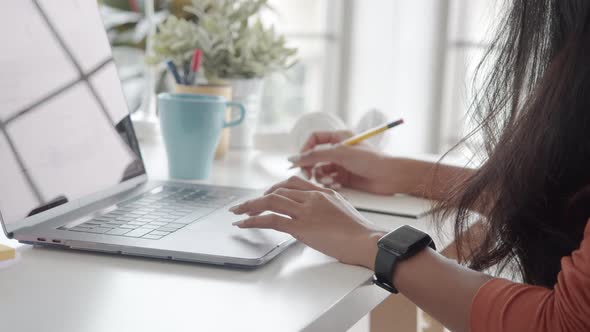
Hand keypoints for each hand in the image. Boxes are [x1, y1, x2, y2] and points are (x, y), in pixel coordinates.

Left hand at [230, 176, 385, 268]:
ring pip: (270, 201)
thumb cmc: (359, 232)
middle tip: (247, 205)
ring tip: (237, 212)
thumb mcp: (343, 211)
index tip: (266, 194)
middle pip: (278, 190)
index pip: (293, 182)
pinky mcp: (301, 226)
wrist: (366, 240)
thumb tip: (318, 216)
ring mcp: (306, 210)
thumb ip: (327, 208)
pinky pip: (271, 219)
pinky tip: (244, 224)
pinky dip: (253, 221)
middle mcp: (312, 197)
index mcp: (322, 192)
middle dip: (259, 197)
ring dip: (250, 206)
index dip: (275, 187)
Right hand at [290, 130, 408, 194]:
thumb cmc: (370, 160)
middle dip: (310, 167)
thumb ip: (314, 156)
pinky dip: (330, 183)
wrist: (390, 176)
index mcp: (339, 137)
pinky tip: (338, 185)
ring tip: (329, 181)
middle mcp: (339, 150)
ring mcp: (342, 164)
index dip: (304, 149)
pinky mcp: (345, 178)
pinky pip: (329, 180)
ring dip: (321, 177)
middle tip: (308, 176)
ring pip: (320, 170)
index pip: (314, 139)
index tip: (299, 161)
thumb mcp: (339, 154)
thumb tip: (293, 159)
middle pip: (314, 157)